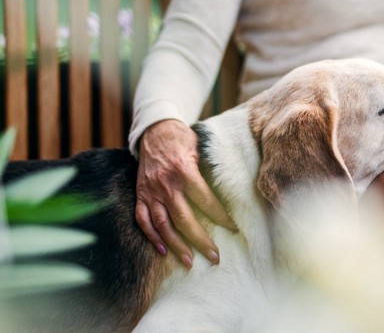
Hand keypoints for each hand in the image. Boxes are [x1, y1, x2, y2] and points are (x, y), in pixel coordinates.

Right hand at [136, 119, 236, 267]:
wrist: (154, 130)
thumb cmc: (182, 139)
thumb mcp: (199, 149)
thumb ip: (208, 171)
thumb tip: (229, 192)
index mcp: (184, 171)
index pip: (205, 200)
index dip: (220, 217)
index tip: (233, 229)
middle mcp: (166, 184)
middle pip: (184, 219)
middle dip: (200, 240)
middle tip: (214, 257)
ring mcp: (150, 191)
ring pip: (163, 224)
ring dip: (176, 246)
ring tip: (189, 262)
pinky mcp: (140, 195)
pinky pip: (143, 219)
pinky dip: (152, 237)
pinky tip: (163, 251)